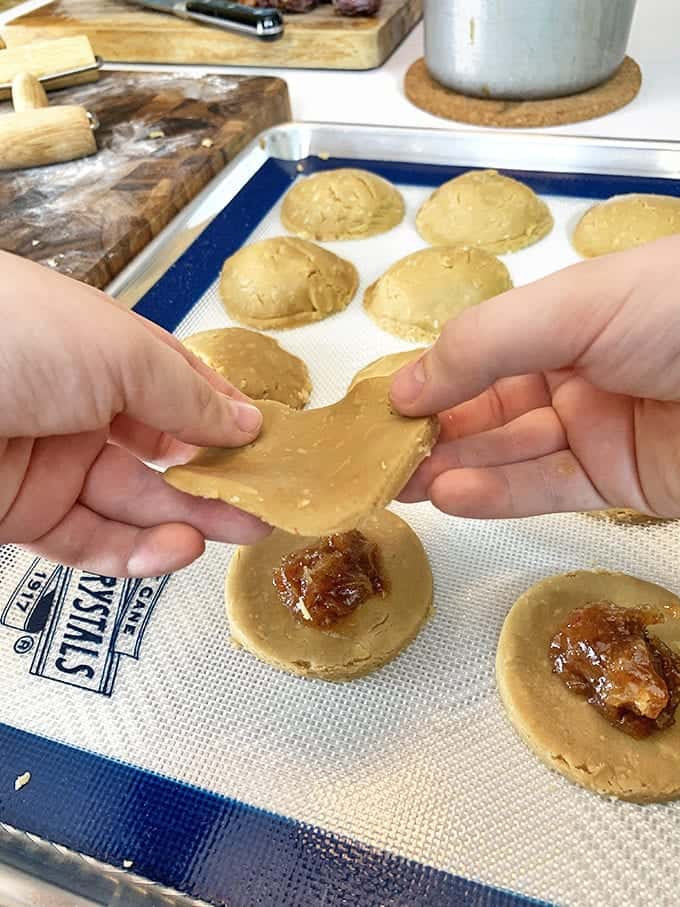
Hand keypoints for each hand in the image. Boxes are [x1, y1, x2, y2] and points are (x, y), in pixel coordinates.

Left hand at [0, 252, 269, 576]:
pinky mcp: (20, 514)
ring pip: (133, 503)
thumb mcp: (121, 352)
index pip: (177, 389)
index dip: (224, 418)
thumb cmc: (10, 335)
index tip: (267, 446)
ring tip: (241, 529)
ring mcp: (49, 462)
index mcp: (102, 352)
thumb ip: (189, 395)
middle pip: (163, 453)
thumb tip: (245, 421)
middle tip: (267, 502)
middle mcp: (78, 405)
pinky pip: (89, 541)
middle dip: (219, 479)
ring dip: (189, 520)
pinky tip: (176, 548)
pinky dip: (136, 551)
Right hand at [390, 235, 679, 519]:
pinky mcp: (622, 482)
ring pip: (511, 453)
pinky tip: (452, 496)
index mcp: (566, 319)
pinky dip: (498, 495)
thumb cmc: (679, 311)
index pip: (479, 355)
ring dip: (455, 468)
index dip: (430, 381)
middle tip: (377, 459)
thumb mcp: (573, 307)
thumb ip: (484, 345)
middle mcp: (578, 373)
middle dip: (432, 433)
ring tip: (400, 483)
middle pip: (488, 408)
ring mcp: (599, 430)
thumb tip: (405, 385)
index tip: (379, 409)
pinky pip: (549, 489)